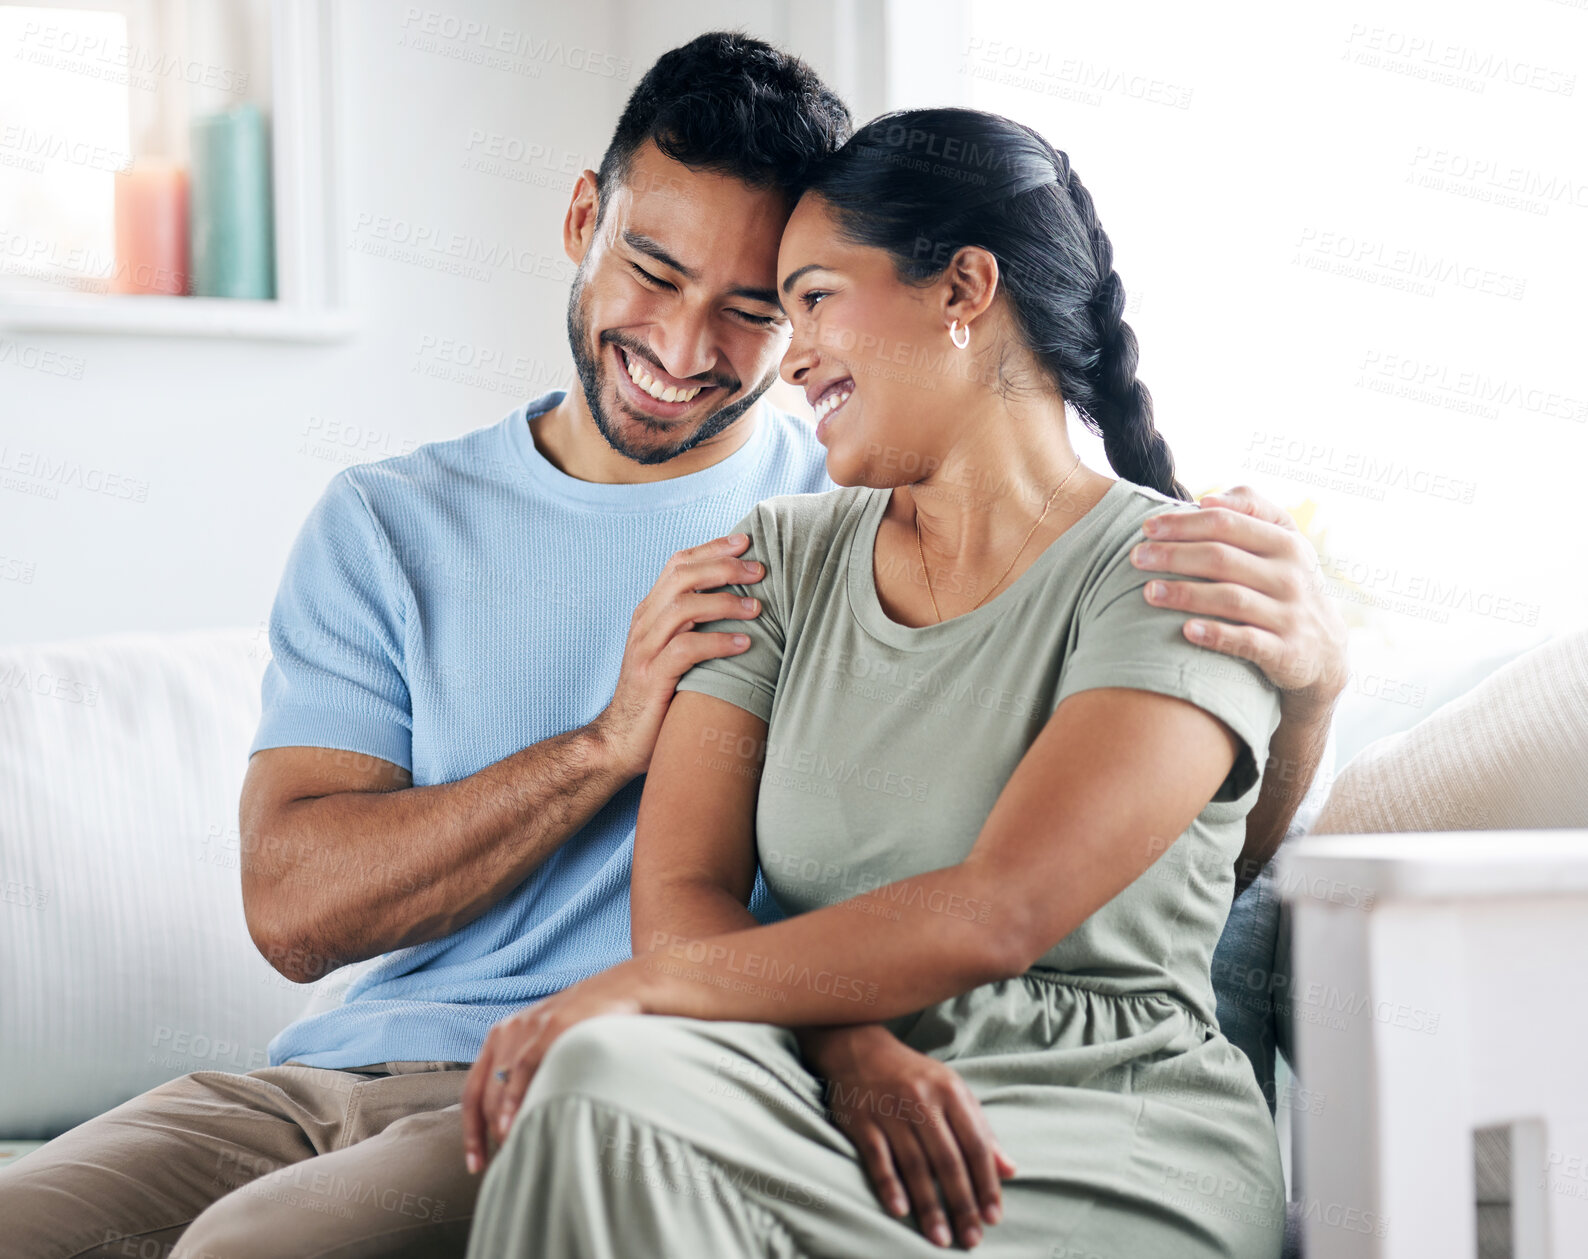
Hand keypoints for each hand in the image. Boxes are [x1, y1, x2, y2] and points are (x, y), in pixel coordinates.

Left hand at [461, 962, 646, 1174]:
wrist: (624, 988)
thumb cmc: (590, 1023)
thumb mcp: (550, 1045)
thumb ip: (530, 1074)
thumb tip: (520, 1123)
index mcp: (502, 1036)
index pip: (472, 1091)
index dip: (470, 1132)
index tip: (474, 1163)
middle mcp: (508, 1030)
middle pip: (483, 1095)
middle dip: (488, 1134)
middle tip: (505, 1162)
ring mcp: (527, 1028)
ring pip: (498, 1088)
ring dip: (500, 1125)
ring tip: (514, 1151)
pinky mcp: (549, 1027)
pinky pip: (522, 1070)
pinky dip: (513, 1101)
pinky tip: (512, 1125)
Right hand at [591, 532, 765, 778]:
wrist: (619, 741)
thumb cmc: (659, 696)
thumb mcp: (675, 652)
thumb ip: (696, 626)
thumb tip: (744, 605)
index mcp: (650, 612)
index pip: (678, 564)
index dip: (712, 548)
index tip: (746, 541)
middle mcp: (644, 623)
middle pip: (681, 576)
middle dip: (723, 568)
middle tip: (759, 571)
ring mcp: (644, 649)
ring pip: (683, 608)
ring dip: (725, 603)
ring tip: (758, 608)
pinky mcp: (650, 677)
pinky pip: (685, 649)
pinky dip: (717, 642)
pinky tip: (744, 644)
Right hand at [799, 1025, 1015, 1249]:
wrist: (858, 1046)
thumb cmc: (915, 1076)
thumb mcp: (953, 1091)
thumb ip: (982, 1130)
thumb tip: (1010, 1171)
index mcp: (950, 1091)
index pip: (975, 1144)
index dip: (986, 1183)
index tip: (993, 1217)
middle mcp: (921, 1099)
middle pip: (947, 1160)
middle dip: (961, 1203)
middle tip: (971, 1238)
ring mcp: (889, 1109)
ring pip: (914, 1164)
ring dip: (929, 1205)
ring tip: (940, 1237)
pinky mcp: (861, 1119)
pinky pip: (877, 1157)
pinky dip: (889, 1185)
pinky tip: (900, 1211)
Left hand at [1131, 484, 1347, 714]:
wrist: (1324, 650)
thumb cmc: (1285, 583)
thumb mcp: (1282, 542)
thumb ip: (1251, 509)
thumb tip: (1208, 499)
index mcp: (1285, 542)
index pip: (1227, 523)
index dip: (1183, 523)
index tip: (1147, 527)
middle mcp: (1289, 575)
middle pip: (1221, 557)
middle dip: (1174, 555)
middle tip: (1135, 557)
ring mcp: (1289, 613)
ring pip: (1230, 598)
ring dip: (1185, 594)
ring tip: (1148, 592)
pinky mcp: (1285, 651)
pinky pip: (1247, 641)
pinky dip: (1216, 635)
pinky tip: (1185, 630)